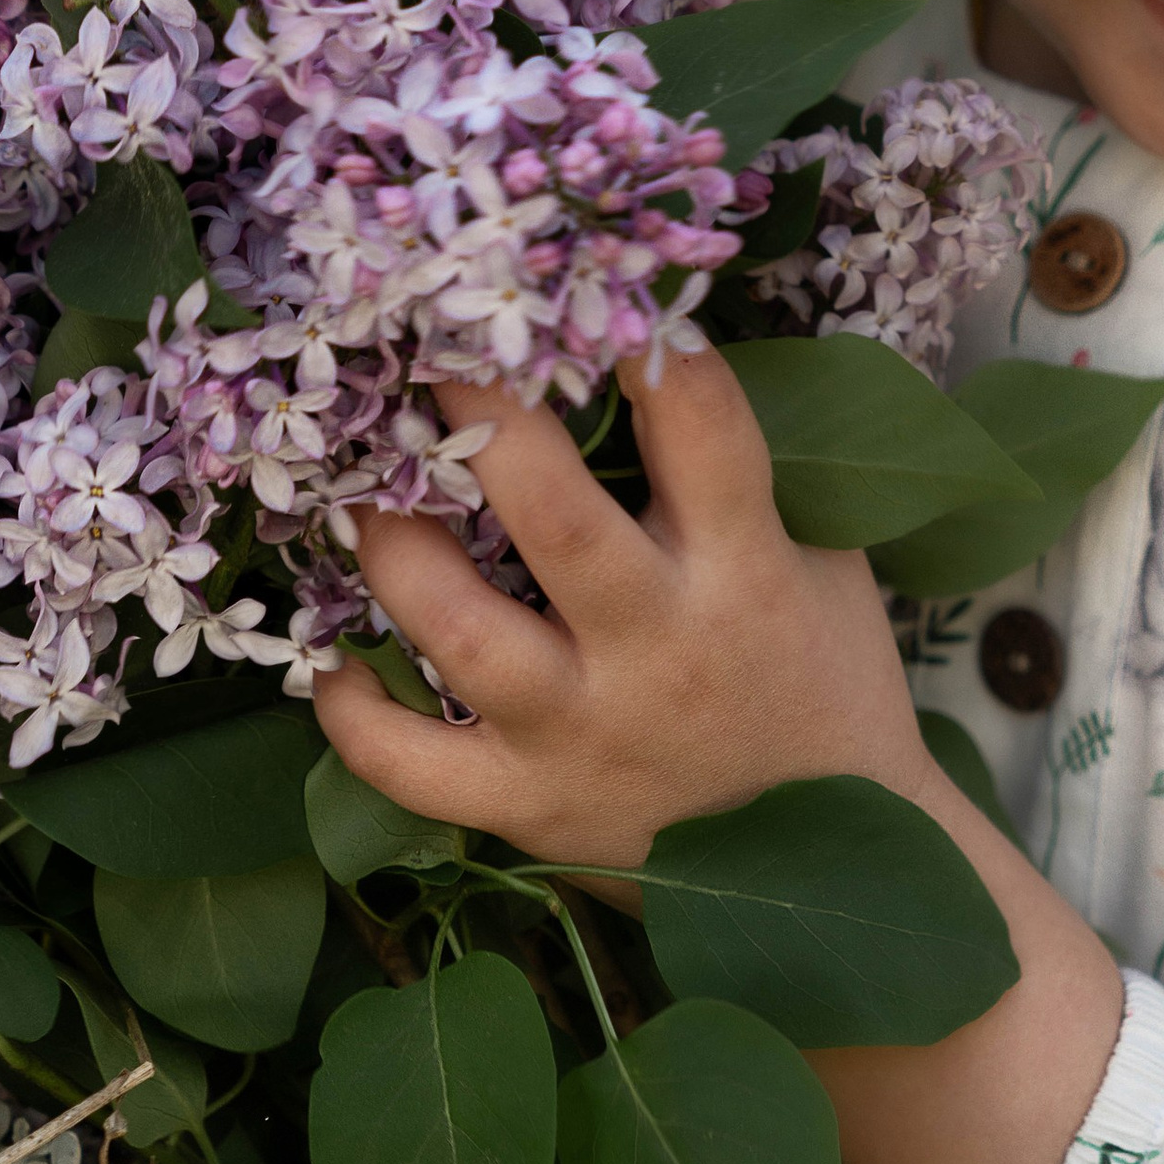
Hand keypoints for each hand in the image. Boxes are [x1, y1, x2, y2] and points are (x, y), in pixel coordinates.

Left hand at [312, 351, 933, 877]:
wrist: (830, 868)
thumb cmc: (816, 681)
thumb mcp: (820, 566)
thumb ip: (743, 476)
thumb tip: (642, 343)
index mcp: (747, 572)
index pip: (701, 427)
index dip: (645, 346)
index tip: (589, 295)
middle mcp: (659, 648)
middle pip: (553, 515)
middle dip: (482, 419)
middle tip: (429, 355)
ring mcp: (583, 733)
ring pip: (457, 630)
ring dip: (393, 550)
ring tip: (363, 500)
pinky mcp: (527, 806)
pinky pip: (407, 765)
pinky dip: (354, 713)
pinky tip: (333, 662)